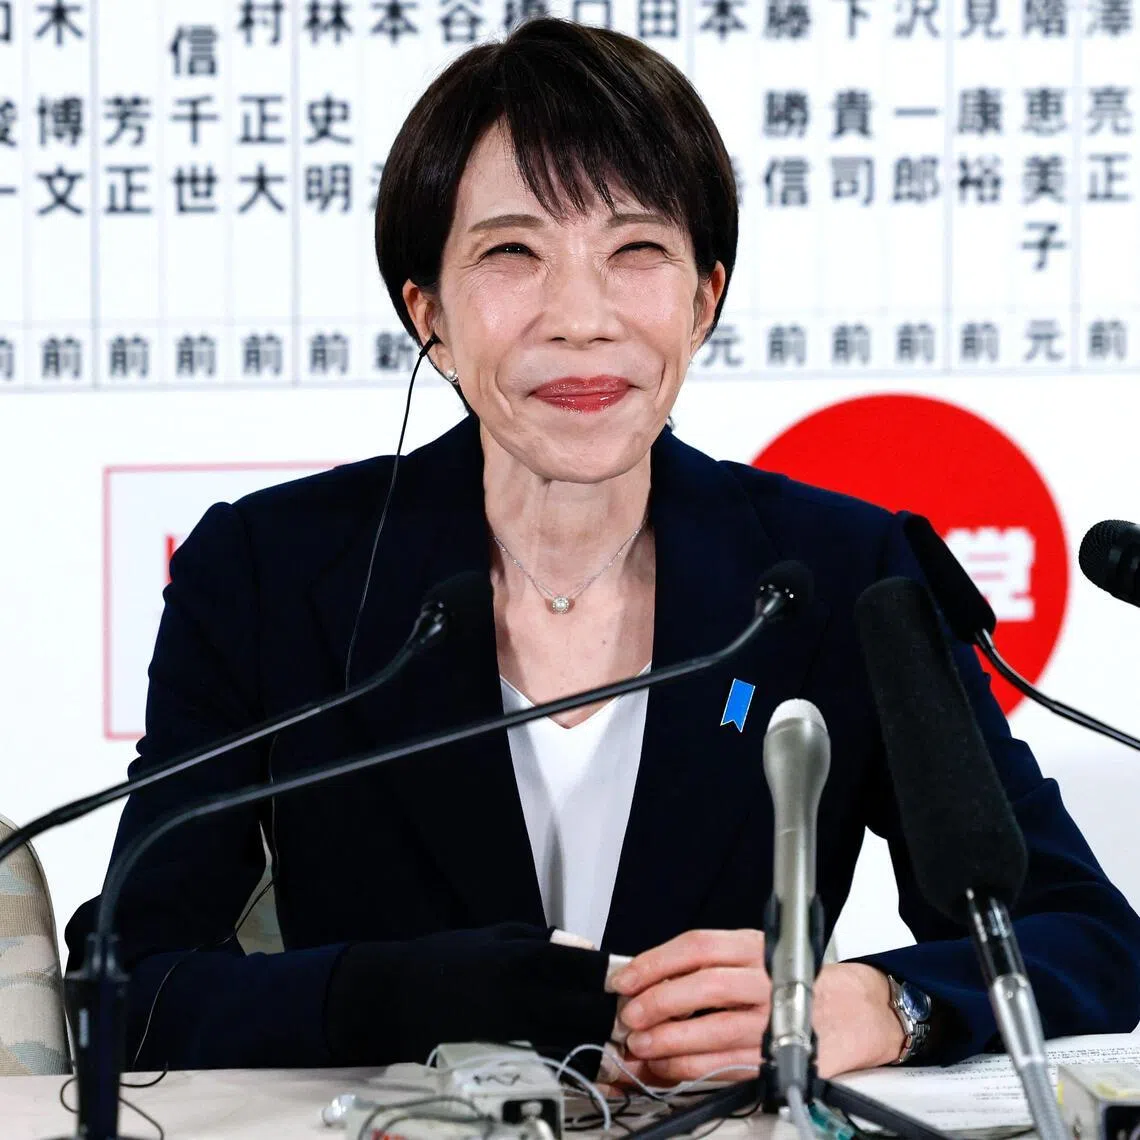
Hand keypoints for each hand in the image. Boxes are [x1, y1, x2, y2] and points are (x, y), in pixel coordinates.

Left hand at [605, 929, 904, 1085]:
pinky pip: (724, 1064)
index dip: (655, 962)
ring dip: (667, 1040)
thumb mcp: (751, 957)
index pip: (697, 947)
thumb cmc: (790, 983)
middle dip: (658, 1001)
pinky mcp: (777, 1057)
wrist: (849, 1013)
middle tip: (630, 1015)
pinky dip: (687, 1068)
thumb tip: (642, 984)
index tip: (626, 979)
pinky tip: (666, 1066)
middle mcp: (766, 979)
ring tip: (640, 1044)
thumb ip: (702, 967)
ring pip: (711, 1030)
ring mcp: (773, 1021)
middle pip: (703, 985)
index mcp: (755, 947)